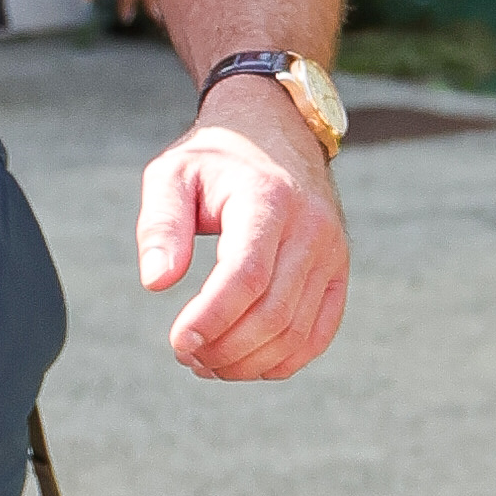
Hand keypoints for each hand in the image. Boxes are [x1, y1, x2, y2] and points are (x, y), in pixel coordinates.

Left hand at [137, 86, 347, 381]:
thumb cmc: (214, 160)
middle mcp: (310, 226)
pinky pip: (319, 334)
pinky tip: (245, 363)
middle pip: (273, 312)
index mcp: (268, 199)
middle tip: (186, 354)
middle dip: (225, 348)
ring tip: (208, 362)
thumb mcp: (172, 175)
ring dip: (249, 362)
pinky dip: (283, 361)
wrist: (274, 132)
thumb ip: (160, 225)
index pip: (246, 275)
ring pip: (296, 332)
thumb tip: (156, 282)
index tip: (178, 342)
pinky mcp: (339, 270)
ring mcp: (331, 251)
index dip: (212, 318)